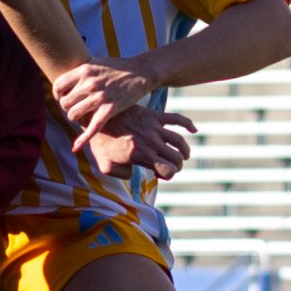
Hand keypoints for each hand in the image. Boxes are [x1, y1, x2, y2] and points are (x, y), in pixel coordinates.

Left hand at [55, 58, 157, 134]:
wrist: (141, 72)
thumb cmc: (117, 67)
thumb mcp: (96, 63)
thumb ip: (80, 71)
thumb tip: (65, 81)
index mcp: (84, 70)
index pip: (58, 86)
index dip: (58, 95)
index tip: (63, 98)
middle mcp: (90, 83)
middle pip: (64, 103)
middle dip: (67, 108)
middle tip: (75, 107)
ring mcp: (100, 97)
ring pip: (73, 115)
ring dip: (75, 118)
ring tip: (82, 115)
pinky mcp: (110, 109)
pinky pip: (92, 127)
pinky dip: (83, 139)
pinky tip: (76, 147)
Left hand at [79, 105, 196, 180]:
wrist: (96, 117)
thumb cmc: (100, 143)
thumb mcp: (106, 167)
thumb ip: (123, 175)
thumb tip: (134, 172)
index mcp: (142, 155)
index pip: (169, 170)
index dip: (168, 175)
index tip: (160, 174)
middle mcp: (151, 142)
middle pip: (177, 158)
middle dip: (176, 165)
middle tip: (169, 166)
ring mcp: (154, 128)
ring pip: (179, 142)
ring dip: (184, 151)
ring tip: (182, 155)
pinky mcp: (154, 116)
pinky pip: (177, 118)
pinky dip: (188, 125)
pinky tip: (193, 131)